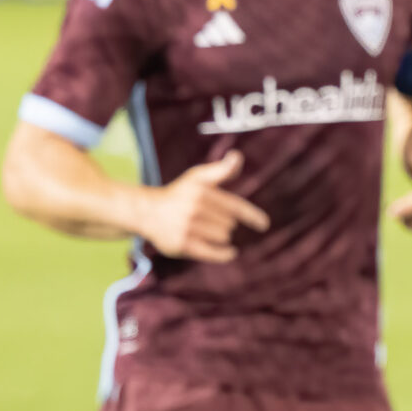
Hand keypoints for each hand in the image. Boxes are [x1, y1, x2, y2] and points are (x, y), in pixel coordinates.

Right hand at [135, 150, 268, 261]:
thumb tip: (237, 156)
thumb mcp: (198, 177)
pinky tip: (231, 252)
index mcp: (202, 192)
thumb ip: (221, 170)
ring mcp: (188, 228)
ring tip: (203, 228)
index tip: (265, 224)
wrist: (146, 211)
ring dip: (219, 236)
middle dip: (224, 223)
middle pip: (230, 224)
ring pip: (223, 238)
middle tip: (206, 218)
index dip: (252, 216)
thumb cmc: (179, 193)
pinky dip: (224, 254)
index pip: (235, 206)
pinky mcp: (182, 245)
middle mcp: (195, 209)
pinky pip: (212, 253)